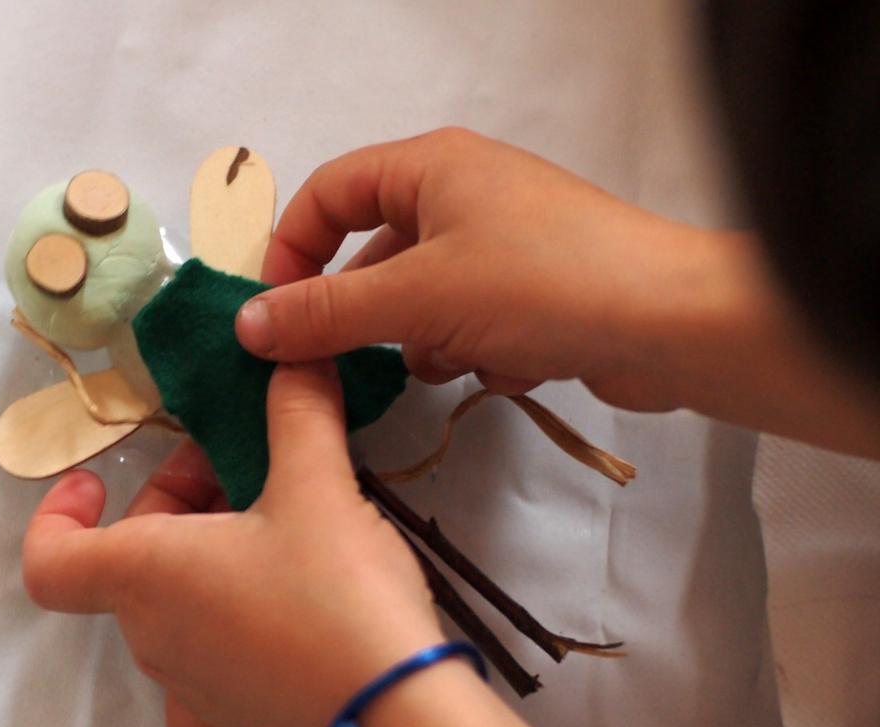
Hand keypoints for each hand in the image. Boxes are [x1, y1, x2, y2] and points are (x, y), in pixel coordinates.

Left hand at [21, 361, 445, 726]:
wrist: (397, 715)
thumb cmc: (335, 593)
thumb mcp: (318, 483)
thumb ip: (298, 409)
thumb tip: (292, 352)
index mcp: (145, 574)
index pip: (50, 559)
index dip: (58, 513)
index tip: (98, 479)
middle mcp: (151, 636)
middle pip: (132, 561)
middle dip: (180, 504)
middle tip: (249, 470)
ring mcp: (189, 686)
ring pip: (171, 607)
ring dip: (208, 557)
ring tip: (283, 525)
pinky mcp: (233, 720)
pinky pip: (204, 673)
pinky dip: (224, 636)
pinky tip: (272, 616)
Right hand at [237, 126, 706, 409]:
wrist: (672, 326)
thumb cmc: (544, 284)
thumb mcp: (417, 296)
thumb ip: (326, 312)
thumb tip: (249, 324)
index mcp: (431, 167)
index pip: (329, 194)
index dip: (291, 249)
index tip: (271, 313)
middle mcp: (464, 196)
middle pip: (374, 256)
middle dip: (365, 312)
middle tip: (340, 360)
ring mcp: (503, 247)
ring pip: (421, 301)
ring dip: (426, 340)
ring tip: (453, 355)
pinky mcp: (534, 296)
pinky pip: (471, 326)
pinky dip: (477, 352)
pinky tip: (511, 362)